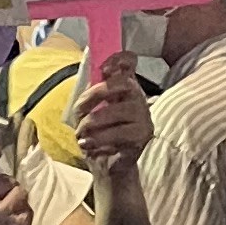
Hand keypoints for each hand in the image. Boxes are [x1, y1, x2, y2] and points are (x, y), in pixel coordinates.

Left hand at [70, 48, 150, 176]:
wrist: (105, 165)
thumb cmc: (96, 135)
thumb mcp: (87, 110)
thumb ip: (90, 92)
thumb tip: (93, 72)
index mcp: (124, 88)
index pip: (129, 62)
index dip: (118, 59)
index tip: (103, 69)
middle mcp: (138, 98)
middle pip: (124, 83)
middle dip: (95, 94)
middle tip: (81, 111)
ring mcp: (144, 117)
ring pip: (118, 110)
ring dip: (92, 123)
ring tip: (81, 134)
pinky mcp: (144, 135)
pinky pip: (119, 132)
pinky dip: (98, 139)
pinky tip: (89, 144)